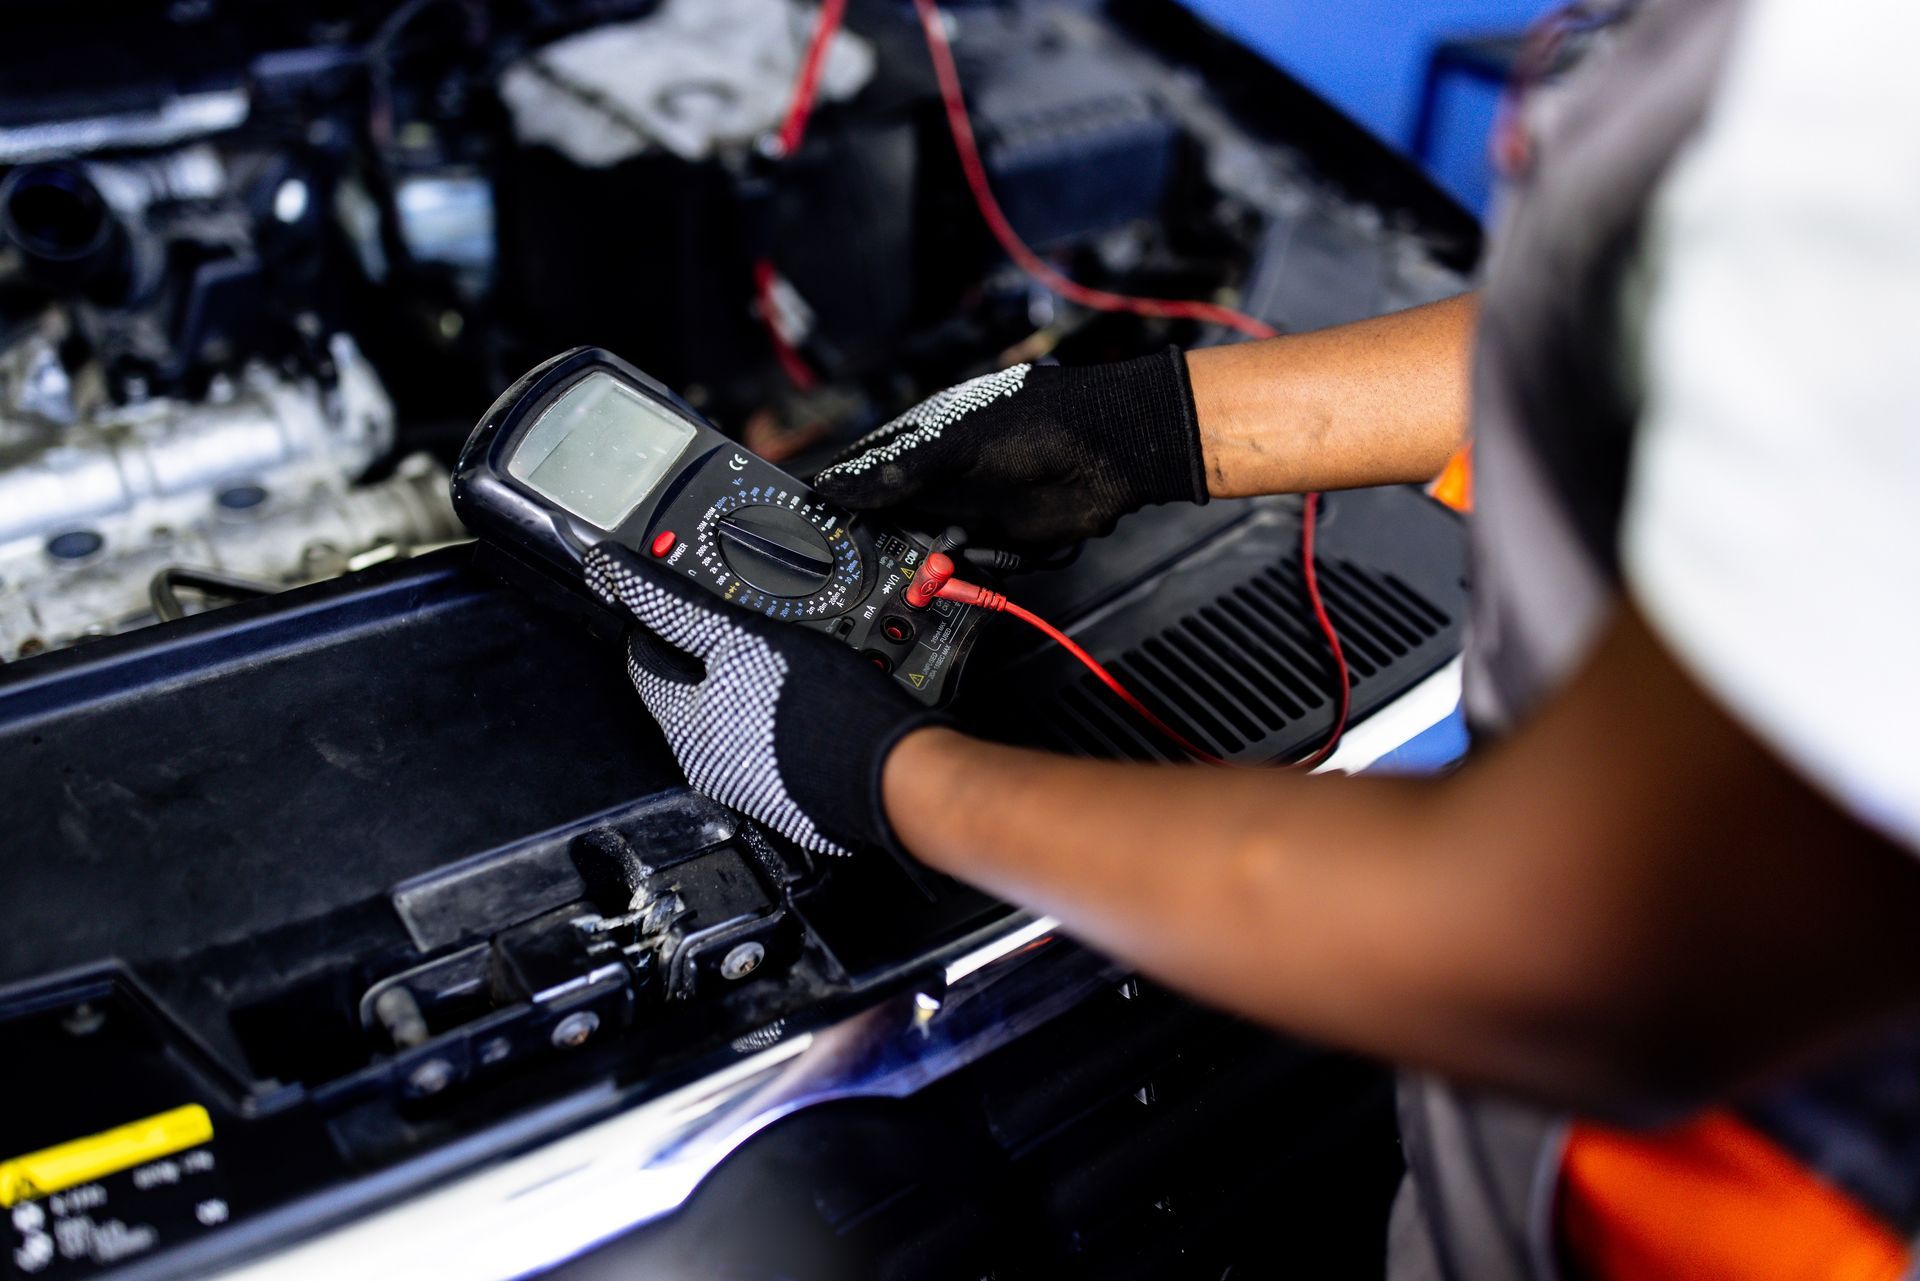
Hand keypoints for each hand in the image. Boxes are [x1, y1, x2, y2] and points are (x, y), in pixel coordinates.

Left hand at [584, 543, 937, 857]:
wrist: (891, 775)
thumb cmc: (821, 711)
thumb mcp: (743, 636)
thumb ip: (677, 608)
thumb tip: (621, 575)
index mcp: (682, 726)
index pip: (645, 662)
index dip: (655, 619)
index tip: (672, 598)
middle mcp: (705, 763)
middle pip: (688, 690)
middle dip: (705, 653)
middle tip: (737, 620)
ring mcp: (748, 783)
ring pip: (731, 715)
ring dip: (745, 683)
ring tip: (778, 656)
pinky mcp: (786, 793)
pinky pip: (767, 740)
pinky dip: (775, 713)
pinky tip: (803, 697)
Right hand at [812, 347, 1206, 546]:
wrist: (1112, 451)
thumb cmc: (1038, 425)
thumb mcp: (956, 442)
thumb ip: (897, 470)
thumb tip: (836, 486)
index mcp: (925, 440)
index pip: (866, 472)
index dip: (840, 497)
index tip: (812, 525)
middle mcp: (942, 477)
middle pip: (891, 518)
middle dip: (877, 543)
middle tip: (854, 567)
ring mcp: (971, 509)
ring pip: (926, 547)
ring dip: (919, 564)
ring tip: (910, 576)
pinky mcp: (1000, 541)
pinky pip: (966, 568)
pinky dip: (959, 576)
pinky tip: (950, 578)